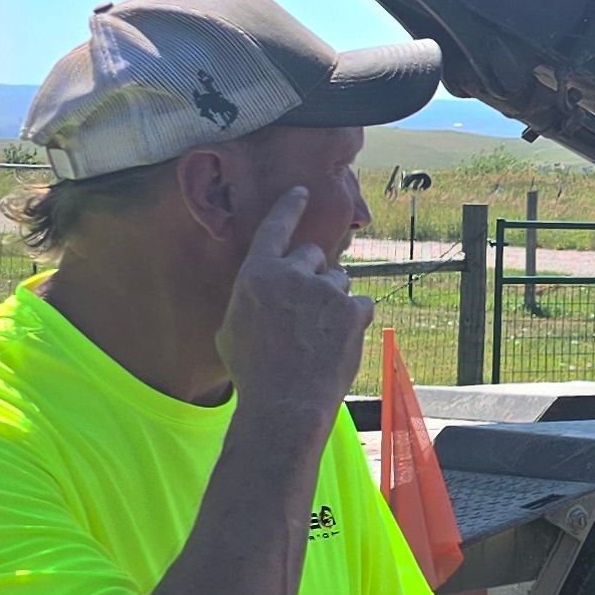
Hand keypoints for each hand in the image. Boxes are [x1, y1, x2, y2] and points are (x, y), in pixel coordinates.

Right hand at [217, 188, 371, 432]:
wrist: (286, 402)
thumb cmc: (252, 371)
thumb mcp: (232, 327)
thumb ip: (251, 297)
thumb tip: (263, 288)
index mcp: (256, 274)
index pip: (276, 227)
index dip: (289, 207)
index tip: (302, 192)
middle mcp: (292, 273)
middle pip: (313, 256)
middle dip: (313, 275)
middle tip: (307, 309)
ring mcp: (326, 290)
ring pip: (340, 281)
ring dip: (334, 300)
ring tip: (319, 335)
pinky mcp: (354, 310)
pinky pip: (361, 304)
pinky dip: (354, 320)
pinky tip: (339, 342)